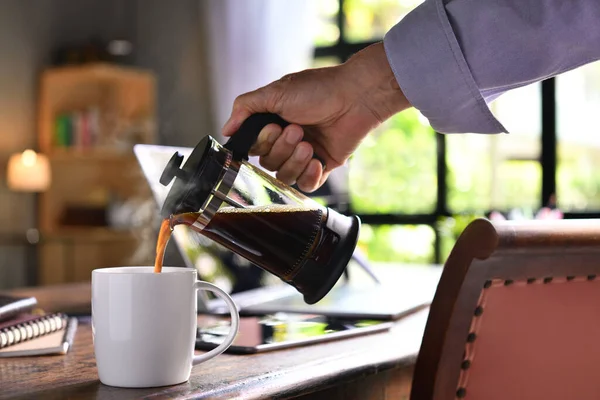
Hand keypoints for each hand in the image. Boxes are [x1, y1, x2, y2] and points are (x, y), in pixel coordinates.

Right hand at [222, 42, 410, 191]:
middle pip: (268, 164)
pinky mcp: (322, 165)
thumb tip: (226, 129)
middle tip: (297, 130)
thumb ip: (245, 108)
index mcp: (272, 123)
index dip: (260, 143)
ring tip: (309, 144)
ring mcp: (304, 155)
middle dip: (281, 149)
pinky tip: (317, 160)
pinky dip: (309, 176)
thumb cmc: (318, 89)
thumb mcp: (275, 92)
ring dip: (294, 162)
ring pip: (285, 177)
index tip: (273, 127)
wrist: (355, 96)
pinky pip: (307, 185)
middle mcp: (286, 141)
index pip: (253, 147)